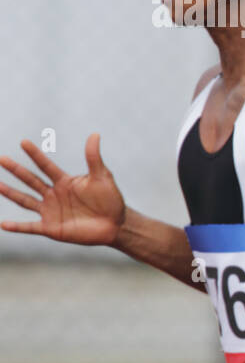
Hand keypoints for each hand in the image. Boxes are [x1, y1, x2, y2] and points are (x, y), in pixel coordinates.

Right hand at [0, 135, 125, 245]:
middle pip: (31, 180)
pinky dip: (17, 227)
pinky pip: (30, 227)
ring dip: (10, 193)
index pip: (46, 166)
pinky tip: (2, 224)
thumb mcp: (102, 177)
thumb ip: (93, 158)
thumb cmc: (111, 199)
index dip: (35, 155)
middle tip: (2, 158)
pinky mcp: (51, 228)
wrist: (116, 224)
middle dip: (16, 170)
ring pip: (25, 200)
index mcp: (64, 181)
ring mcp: (51, 211)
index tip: (24, 142)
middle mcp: (54, 194)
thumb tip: (94, 134)